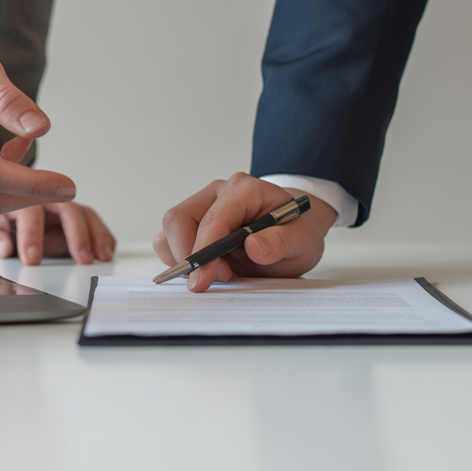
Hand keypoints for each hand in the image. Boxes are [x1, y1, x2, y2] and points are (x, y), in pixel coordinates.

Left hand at [0, 198, 115, 264]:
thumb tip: (1, 247)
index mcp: (5, 196)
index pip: (24, 209)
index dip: (31, 232)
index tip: (31, 255)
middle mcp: (32, 198)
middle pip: (60, 206)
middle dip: (73, 232)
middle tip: (80, 256)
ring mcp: (49, 208)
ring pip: (77, 212)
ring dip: (91, 232)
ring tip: (99, 254)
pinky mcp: (61, 220)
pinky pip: (85, 223)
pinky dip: (98, 234)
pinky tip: (105, 248)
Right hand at [153, 173, 336, 291]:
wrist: (295, 228)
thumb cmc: (297, 230)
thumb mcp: (302, 240)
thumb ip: (282, 243)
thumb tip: (254, 247)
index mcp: (244, 190)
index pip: (212, 218)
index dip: (203, 251)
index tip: (202, 280)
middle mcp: (218, 193)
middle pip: (178, 220)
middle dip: (187, 256)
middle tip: (212, 280)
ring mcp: (203, 206)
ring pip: (169, 231)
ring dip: (183, 259)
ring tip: (220, 272)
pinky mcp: (194, 222)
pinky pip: (170, 241)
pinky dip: (182, 260)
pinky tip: (210, 269)